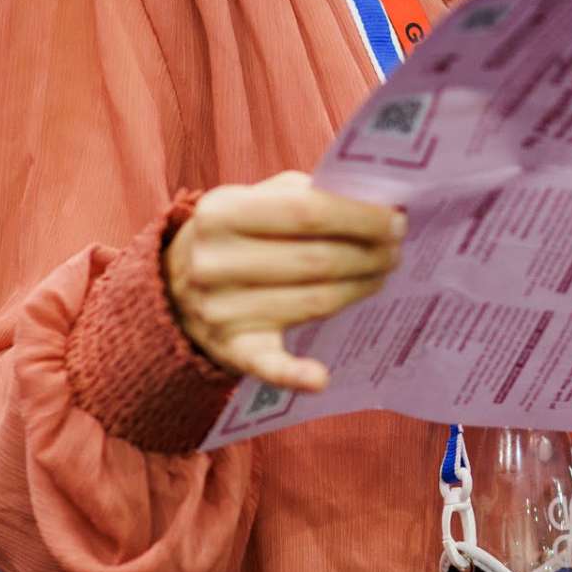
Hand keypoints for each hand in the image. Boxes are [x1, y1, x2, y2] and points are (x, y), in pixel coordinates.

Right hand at [164, 172, 405, 392]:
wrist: (174, 285)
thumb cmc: (239, 233)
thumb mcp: (257, 199)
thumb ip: (307, 194)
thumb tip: (373, 203)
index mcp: (221, 212)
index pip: (307, 212)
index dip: (360, 218)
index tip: (396, 220)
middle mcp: (214, 263)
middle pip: (316, 260)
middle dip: (368, 254)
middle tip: (396, 251)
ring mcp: (219, 310)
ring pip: (313, 301)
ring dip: (359, 288)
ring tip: (381, 274)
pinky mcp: (230, 351)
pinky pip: (267, 365)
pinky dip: (295, 374)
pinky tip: (321, 377)